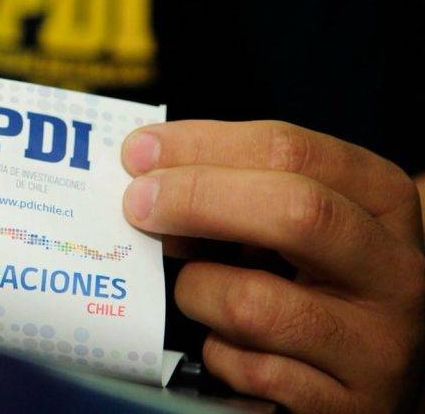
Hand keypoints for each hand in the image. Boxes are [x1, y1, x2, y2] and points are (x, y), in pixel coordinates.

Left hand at [121, 121, 424, 411]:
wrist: (369, 375)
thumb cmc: (316, 282)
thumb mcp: (296, 223)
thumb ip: (237, 189)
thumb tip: (147, 177)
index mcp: (382, 200)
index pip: (292, 150)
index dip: (203, 145)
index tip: (139, 151)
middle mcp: (396, 270)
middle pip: (294, 212)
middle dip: (196, 199)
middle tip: (136, 203)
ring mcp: (378, 345)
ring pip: (254, 303)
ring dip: (197, 290)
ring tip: (193, 289)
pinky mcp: (347, 407)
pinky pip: (249, 370)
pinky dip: (217, 351)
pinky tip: (224, 341)